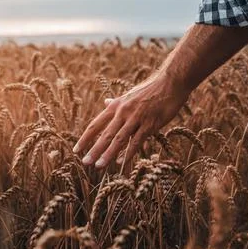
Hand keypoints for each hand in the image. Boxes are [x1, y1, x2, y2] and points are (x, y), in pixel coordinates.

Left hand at [73, 71, 189, 167]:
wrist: (170, 82)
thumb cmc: (150, 89)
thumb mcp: (129, 95)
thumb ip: (117, 103)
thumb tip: (106, 103)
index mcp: (116, 106)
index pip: (96, 124)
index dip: (85, 138)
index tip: (77, 150)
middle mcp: (123, 112)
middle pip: (105, 134)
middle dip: (94, 149)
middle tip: (85, 163)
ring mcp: (136, 118)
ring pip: (119, 139)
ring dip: (108, 154)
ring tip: (99, 166)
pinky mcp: (150, 124)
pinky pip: (137, 141)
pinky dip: (128, 153)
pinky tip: (121, 163)